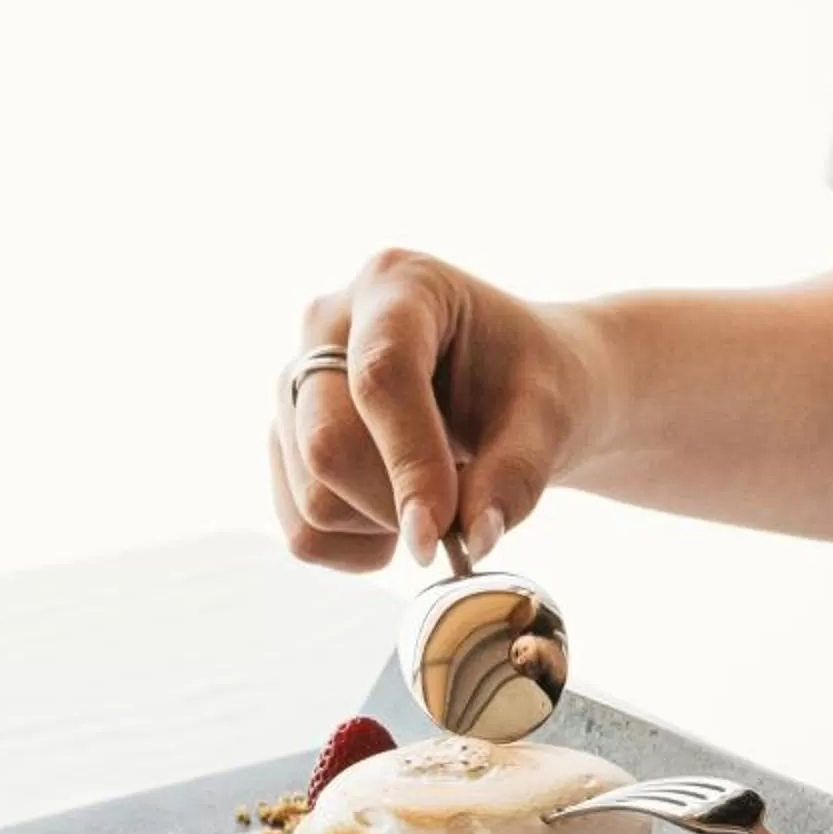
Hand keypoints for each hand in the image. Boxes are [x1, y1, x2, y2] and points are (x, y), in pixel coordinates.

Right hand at [270, 249, 607, 573]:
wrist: (512, 392)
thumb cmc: (531, 386)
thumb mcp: (549, 417)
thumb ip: (517, 474)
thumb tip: (476, 540)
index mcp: (399, 284)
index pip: (380, 375)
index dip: (410, 461)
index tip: (443, 533)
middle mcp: (327, 322)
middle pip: (327, 443)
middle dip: (396, 504)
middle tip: (458, 516)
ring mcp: (294, 384)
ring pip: (311, 497)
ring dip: (382, 527)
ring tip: (435, 499)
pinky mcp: (283, 443)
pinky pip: (302, 532)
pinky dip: (358, 549)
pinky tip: (398, 516)